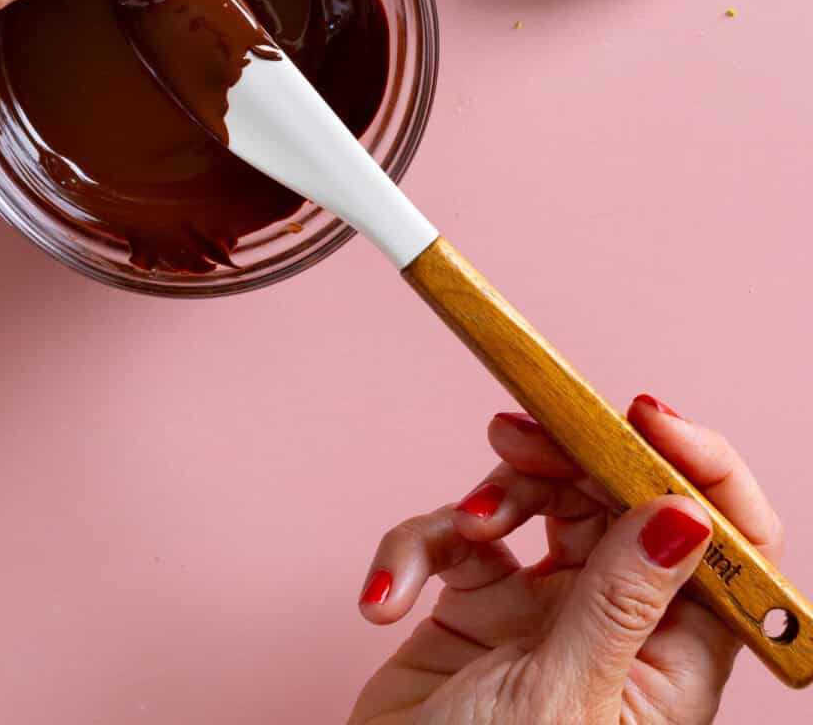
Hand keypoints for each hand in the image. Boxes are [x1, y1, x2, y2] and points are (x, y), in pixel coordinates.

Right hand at [351, 397, 782, 723]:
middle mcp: (618, 628)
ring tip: (458, 527)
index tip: (644, 416)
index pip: (721, 544)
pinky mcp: (474, 609)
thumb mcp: (563, 695)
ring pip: (537, 501)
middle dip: (566, 459)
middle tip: (514, 437)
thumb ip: (620, 597)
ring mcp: (545, 613)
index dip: (697, 470)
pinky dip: (417, 550)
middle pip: (616, 498)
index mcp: (671, 661)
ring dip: (489, 497)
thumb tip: (689, 513)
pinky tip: (390, 598)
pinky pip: (455, 540)